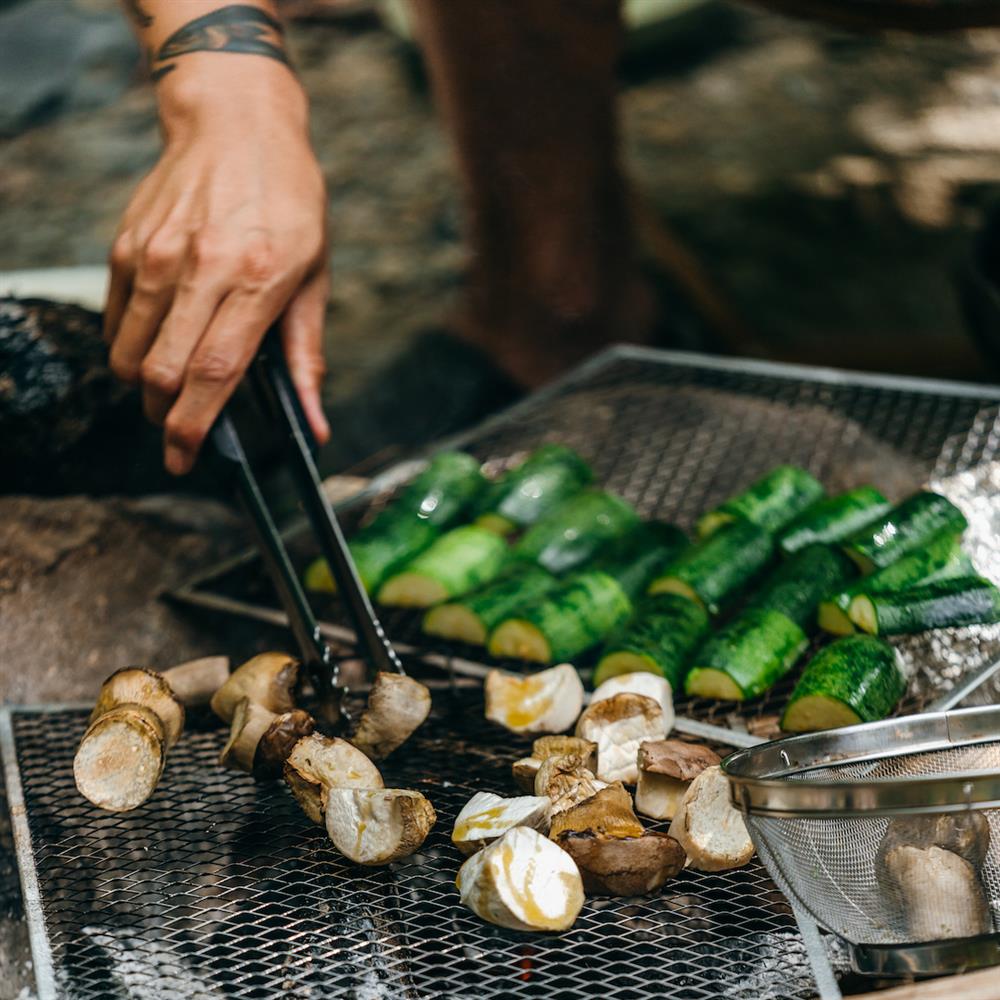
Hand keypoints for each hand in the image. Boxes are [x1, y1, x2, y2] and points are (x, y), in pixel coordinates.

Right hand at [104, 63, 329, 474]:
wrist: (234, 124)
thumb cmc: (288, 202)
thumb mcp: (315, 276)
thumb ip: (306, 355)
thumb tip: (315, 422)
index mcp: (259, 279)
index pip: (216, 372)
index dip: (196, 426)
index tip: (186, 458)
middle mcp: (201, 267)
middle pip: (164, 371)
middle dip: (166, 417)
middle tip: (180, 430)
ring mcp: (157, 255)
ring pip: (131, 352)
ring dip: (147, 386)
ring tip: (171, 387)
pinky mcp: (127, 245)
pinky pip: (115, 320)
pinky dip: (131, 347)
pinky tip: (158, 342)